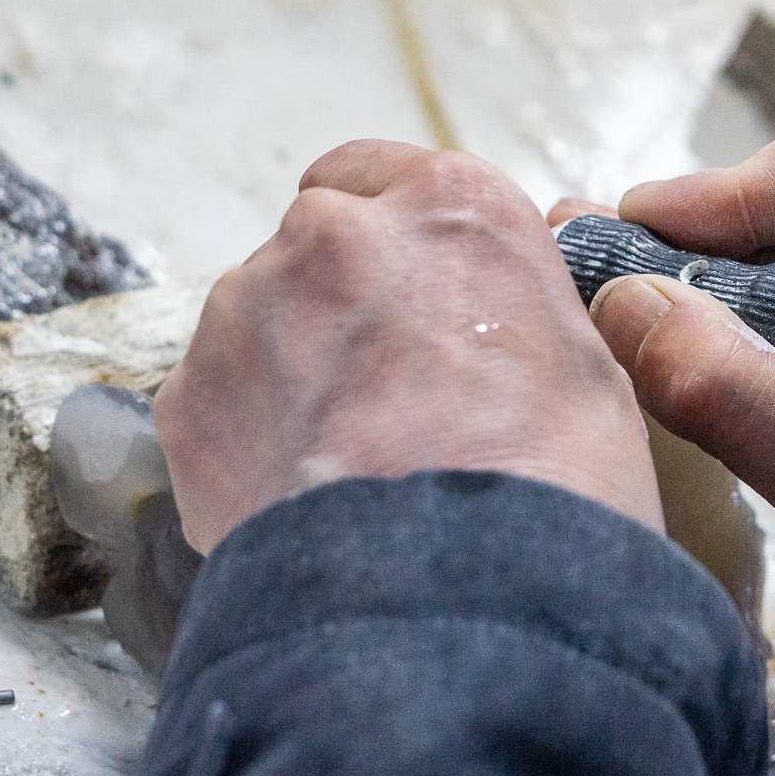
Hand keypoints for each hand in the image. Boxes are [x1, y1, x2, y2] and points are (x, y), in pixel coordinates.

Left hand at [156, 142, 660, 552]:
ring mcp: (248, 310)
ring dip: (288, 370)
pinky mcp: (188, 395)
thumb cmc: (549, 491)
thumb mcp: (586, 367)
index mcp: (451, 206)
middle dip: (337, 304)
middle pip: (314, 244)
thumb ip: (513, 306)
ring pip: (257, 321)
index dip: (387, 237)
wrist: (454, 602)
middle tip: (385, 396)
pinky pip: (213, 400)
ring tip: (346, 463)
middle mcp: (336, 232)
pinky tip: (304, 495)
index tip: (397, 285)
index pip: (380, 173)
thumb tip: (493, 321)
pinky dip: (245, 438)